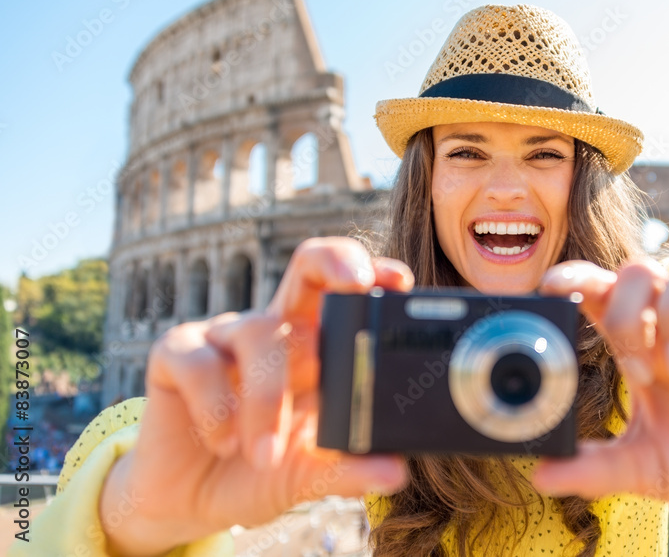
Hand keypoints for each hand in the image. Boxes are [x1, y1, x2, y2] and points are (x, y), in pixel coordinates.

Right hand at [100, 238, 412, 556]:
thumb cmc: (258, 472)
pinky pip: (200, 363)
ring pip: (258, 335)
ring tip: (266, 454)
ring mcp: (225, 335)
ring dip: (267, 398)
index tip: (398, 281)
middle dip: (335, 262)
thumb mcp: (307, 475)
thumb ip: (347, 470)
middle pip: (307, 266)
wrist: (189, 500)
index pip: (347, 293)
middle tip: (357, 282)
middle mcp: (275, 328)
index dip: (372, 274)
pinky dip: (216, 408)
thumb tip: (397, 473)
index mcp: (315, 346)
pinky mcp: (176, 353)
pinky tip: (224, 443)